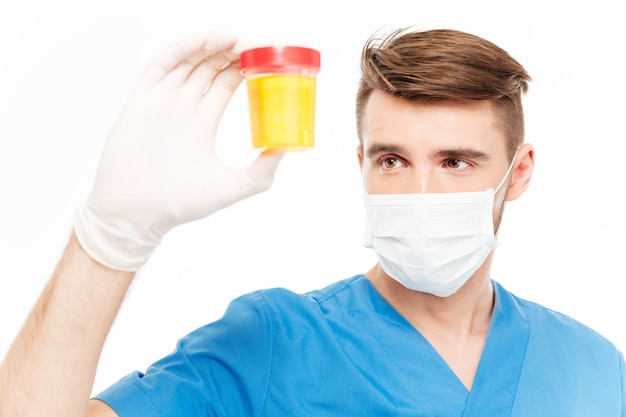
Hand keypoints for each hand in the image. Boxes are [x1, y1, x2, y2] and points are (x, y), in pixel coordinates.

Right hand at [74, 32, 283, 270]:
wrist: (138, 215)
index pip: (227, 82)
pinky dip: (183, 49)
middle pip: (210, 66)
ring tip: (236, 38)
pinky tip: (206, 41)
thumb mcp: (233, 186)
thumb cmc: (180, 204)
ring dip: (212, 45)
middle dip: (232, 51)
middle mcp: (184, 107)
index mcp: (203, 122)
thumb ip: (262, 170)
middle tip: (255, 43)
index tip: (266, 57)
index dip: (245, 66)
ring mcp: (162, 101)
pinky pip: (162, 65)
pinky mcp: (143, 100)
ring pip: (189, 60)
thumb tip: (286, 148)